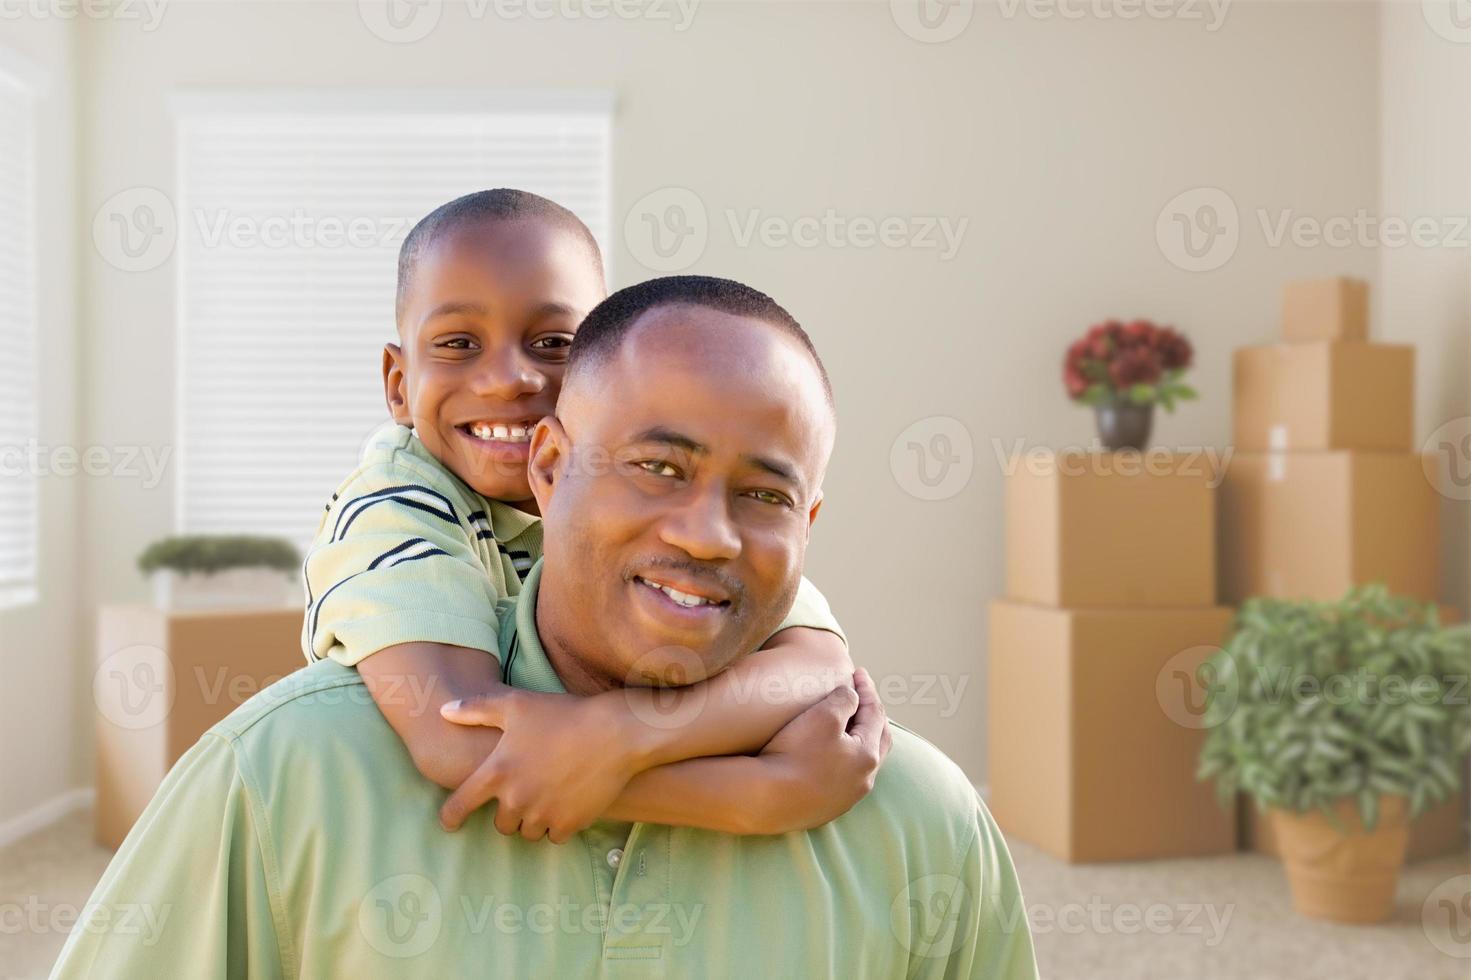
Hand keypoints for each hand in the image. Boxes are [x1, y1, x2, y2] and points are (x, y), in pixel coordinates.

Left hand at [438, 688, 639, 841]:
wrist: (615, 732)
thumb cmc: (563, 714)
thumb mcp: (516, 704)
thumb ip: (476, 709)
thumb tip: (443, 711)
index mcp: (496, 772)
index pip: (459, 806)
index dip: (450, 817)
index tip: (449, 823)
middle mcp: (516, 799)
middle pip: (500, 824)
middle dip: (508, 812)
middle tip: (524, 792)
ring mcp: (543, 815)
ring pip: (528, 832)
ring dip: (533, 819)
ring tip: (548, 795)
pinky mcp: (569, 824)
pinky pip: (554, 836)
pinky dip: (557, 824)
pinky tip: (566, 802)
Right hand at [753, 667, 891, 833]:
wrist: (765, 799)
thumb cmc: (795, 754)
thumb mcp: (823, 715)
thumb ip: (845, 699)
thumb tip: (853, 697)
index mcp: (868, 756)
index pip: (875, 714)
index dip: (868, 690)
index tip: (858, 672)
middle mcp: (863, 780)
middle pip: (877, 740)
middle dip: (872, 715)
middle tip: (862, 697)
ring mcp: (846, 798)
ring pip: (862, 762)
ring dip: (859, 739)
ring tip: (849, 723)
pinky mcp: (827, 808)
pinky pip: (844, 778)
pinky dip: (843, 759)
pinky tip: (829, 754)